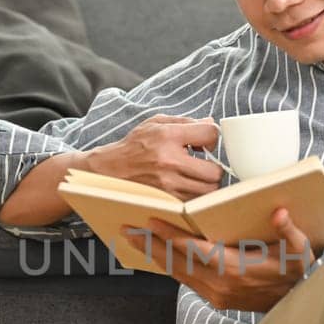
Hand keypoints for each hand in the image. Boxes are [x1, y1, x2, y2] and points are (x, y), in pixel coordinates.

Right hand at [85, 114, 224, 199]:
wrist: (109, 170)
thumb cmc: (134, 145)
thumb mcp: (155, 123)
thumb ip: (185, 121)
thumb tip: (210, 122)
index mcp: (168, 136)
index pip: (210, 134)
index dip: (213, 137)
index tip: (205, 143)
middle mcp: (169, 162)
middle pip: (215, 171)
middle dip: (213, 168)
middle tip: (205, 165)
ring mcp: (168, 185)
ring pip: (207, 191)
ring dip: (206, 184)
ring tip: (195, 177)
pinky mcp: (165, 201)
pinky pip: (194, 202)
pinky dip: (195, 196)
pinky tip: (187, 187)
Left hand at [123, 207, 313, 313]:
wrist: (295, 304)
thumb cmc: (296, 271)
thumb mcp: (300, 251)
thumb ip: (290, 232)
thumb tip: (279, 213)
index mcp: (237, 269)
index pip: (197, 250)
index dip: (173, 237)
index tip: (152, 222)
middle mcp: (221, 285)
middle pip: (178, 263)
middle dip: (152, 245)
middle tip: (127, 229)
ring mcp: (215, 295)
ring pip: (177, 273)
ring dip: (155, 255)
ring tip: (134, 239)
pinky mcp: (213, 300)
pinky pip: (185, 280)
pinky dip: (168, 266)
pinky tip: (155, 254)